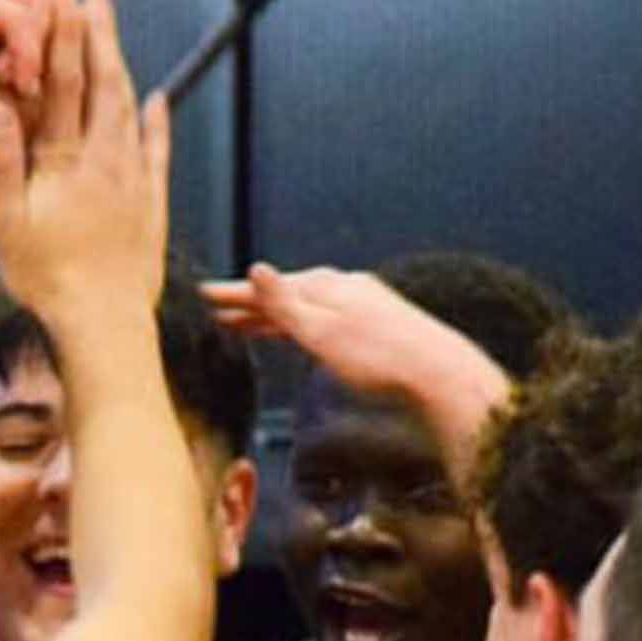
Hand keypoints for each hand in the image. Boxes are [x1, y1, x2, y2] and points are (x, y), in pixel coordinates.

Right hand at [0, 0, 170, 332]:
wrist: (103, 324)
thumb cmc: (47, 279)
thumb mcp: (8, 222)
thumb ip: (3, 161)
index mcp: (65, 161)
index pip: (64, 86)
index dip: (66, 41)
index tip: (67, 4)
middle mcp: (105, 162)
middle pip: (104, 85)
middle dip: (100, 39)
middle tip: (97, 1)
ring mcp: (133, 182)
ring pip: (131, 111)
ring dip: (123, 70)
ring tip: (114, 41)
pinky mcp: (152, 206)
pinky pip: (157, 152)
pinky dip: (156, 123)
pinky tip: (157, 102)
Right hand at [0, 0, 78, 178]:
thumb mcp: (39, 107)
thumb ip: (67, 73)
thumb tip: (103, 45)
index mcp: (16, 31)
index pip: (73, 16)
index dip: (85, 46)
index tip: (68, 92)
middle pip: (66, 4)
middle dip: (64, 48)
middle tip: (39, 89)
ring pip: (48, 2)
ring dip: (43, 50)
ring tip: (23, 87)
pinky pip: (18, 11)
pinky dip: (25, 46)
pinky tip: (15, 78)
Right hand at [203, 263, 510, 425]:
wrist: (437, 371)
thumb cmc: (377, 357)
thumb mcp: (322, 331)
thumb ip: (286, 305)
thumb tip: (255, 269)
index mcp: (322, 286)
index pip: (266, 288)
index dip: (234, 293)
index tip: (204, 293)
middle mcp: (340, 287)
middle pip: (284, 294)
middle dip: (250, 303)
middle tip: (218, 310)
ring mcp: (359, 303)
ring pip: (305, 306)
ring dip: (275, 315)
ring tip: (249, 325)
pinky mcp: (374, 322)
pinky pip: (324, 317)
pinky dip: (304, 323)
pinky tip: (304, 333)